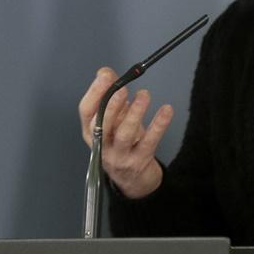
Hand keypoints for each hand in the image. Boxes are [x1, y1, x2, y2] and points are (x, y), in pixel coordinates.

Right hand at [78, 67, 173, 199]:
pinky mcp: (139, 162)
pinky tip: (166, 110)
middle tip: (122, 88)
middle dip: (111, 105)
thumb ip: (108, 96)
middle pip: (101, 125)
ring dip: (134, 113)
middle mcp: (102, 145)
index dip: (94, 92)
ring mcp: (119, 156)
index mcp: (91, 132)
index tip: (106, 76)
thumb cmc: (121, 143)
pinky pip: (149, 141)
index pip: (86, 111)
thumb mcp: (113, 121)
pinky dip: (158, 125)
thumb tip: (105, 72)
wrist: (133, 181)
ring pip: (124, 134)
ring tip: (144, 94)